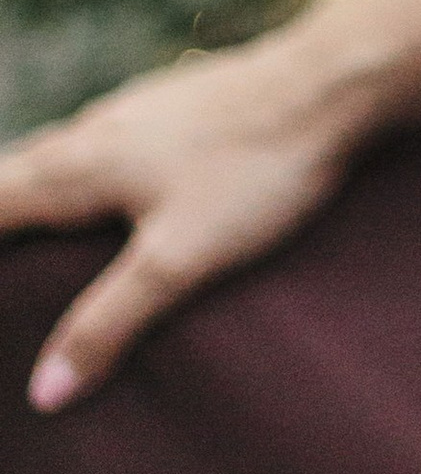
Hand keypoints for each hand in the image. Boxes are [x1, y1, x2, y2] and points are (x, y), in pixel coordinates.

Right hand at [0, 32, 380, 410]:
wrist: (335, 81)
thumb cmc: (257, 168)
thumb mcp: (180, 259)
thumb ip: (109, 322)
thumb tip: (43, 392)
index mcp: (77, 165)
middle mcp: (94, 128)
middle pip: (15, 174)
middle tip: (5, 269)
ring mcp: (138, 108)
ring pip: (60, 153)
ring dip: (32, 191)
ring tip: (28, 235)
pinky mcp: (180, 104)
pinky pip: (104, 142)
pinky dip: (81, 173)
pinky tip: (111, 191)